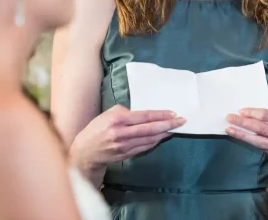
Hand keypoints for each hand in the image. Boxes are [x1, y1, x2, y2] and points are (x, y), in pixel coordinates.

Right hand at [70, 105, 185, 181]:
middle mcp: (122, 134)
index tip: (173, 113)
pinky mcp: (127, 155)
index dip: (160, 115)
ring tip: (175, 128)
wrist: (85, 152)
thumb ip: (125, 112)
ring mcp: (125, 146)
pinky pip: (145, 147)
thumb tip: (141, 114)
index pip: (144, 116)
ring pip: (150, 139)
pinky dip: (155, 141)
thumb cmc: (96, 129)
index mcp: (118, 120)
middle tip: (181, 121)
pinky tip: (162, 137)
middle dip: (168, 125)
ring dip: (164, 134)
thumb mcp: (107, 114)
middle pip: (150, 129)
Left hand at [226, 108, 267, 166]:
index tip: (241, 111)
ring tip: (230, 130)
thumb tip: (259, 115)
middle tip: (229, 118)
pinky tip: (244, 139)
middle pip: (261, 129)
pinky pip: (266, 150)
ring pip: (261, 142)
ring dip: (243, 136)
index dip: (253, 113)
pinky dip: (254, 144)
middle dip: (243, 123)